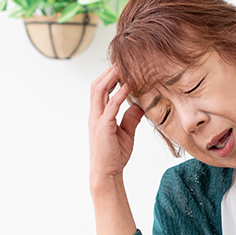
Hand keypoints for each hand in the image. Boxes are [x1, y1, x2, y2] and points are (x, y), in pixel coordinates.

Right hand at [88, 65, 143, 183]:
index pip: (101, 89)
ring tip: (123, 66)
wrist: (106, 174)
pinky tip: (128, 85)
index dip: (109, 76)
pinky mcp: (103, 127)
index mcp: (99, 115)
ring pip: (99, 90)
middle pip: (97, 85)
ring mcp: (97, 120)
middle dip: (108, 71)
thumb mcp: (126, 132)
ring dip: (111, 77)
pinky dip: (119, 93)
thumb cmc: (115, 155)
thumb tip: (140, 104)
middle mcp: (95, 114)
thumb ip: (131, 117)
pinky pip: (110, 105)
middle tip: (123, 60)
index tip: (122, 66)